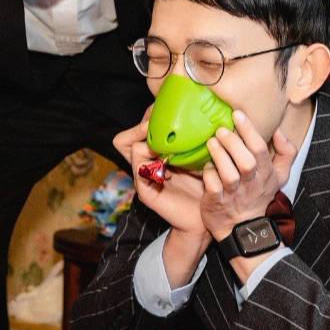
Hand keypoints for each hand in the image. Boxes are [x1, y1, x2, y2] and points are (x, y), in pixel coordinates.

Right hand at [116, 109, 208, 237]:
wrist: (205, 218)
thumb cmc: (205, 187)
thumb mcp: (199, 157)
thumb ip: (193, 141)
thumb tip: (200, 114)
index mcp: (154, 157)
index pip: (136, 132)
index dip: (146, 119)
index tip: (166, 112)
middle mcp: (144, 166)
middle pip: (123, 139)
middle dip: (143, 124)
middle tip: (164, 121)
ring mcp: (142, 178)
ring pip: (130, 147)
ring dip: (149, 138)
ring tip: (170, 138)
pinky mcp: (146, 191)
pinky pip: (140, 168)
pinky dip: (153, 158)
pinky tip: (172, 158)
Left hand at [200, 110, 296, 240]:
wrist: (243, 226)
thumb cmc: (258, 194)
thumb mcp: (279, 175)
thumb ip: (286, 152)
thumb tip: (280, 130)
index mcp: (266, 174)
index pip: (261, 150)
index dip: (250, 131)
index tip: (237, 114)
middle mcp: (251, 183)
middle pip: (247, 162)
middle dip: (234, 144)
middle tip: (221, 130)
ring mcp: (234, 194)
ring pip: (229, 175)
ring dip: (220, 156)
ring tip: (211, 142)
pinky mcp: (217, 202)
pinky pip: (213, 187)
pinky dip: (209, 175)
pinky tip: (206, 165)